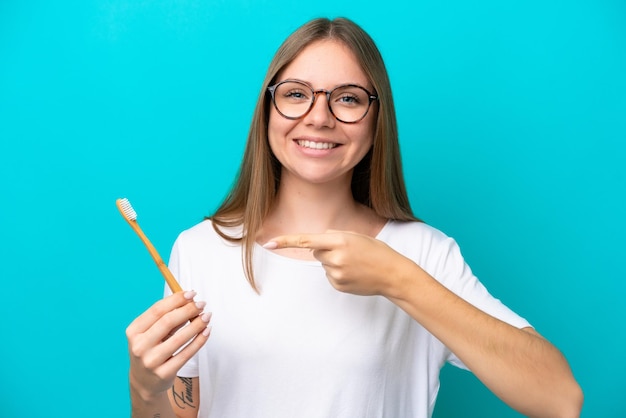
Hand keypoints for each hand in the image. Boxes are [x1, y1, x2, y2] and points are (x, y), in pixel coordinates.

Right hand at [126, 291, 210, 401]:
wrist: (144, 383)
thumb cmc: (151, 351)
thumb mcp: (151, 334)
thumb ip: (167, 319)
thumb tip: (189, 302)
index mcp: (134, 331)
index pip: (157, 310)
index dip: (176, 299)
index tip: (191, 294)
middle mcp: (139, 346)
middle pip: (167, 322)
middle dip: (188, 310)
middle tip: (201, 304)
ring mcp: (151, 361)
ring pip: (180, 338)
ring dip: (197, 324)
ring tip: (207, 316)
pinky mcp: (164, 373)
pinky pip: (187, 354)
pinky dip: (199, 341)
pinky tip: (206, 331)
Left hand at [263, 230, 411, 296]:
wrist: (393, 274)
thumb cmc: (376, 251)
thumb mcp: (356, 236)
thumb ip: (333, 236)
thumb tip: (316, 243)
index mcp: (339, 241)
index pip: (306, 241)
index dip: (286, 242)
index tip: (268, 243)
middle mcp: (335, 258)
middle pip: (315, 251)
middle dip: (327, 249)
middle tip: (349, 251)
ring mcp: (336, 274)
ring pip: (323, 264)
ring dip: (334, 262)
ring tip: (355, 263)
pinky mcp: (338, 285)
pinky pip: (330, 275)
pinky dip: (339, 273)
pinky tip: (354, 273)